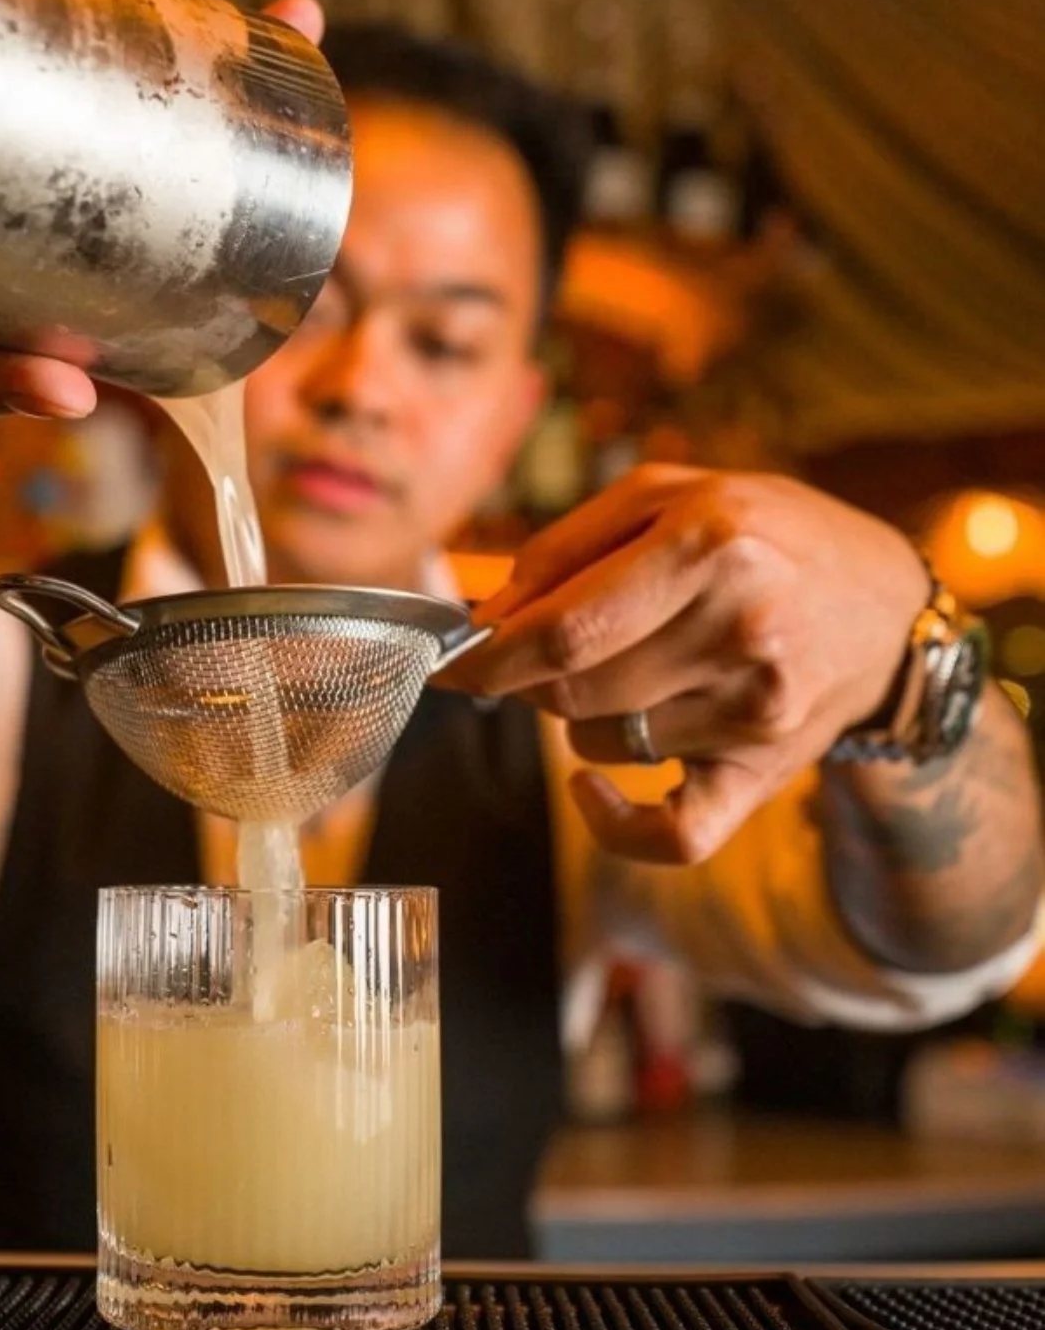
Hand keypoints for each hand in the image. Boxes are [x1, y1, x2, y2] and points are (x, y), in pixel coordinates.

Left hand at [441, 465, 927, 863]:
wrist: (882, 606)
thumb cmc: (759, 535)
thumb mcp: (671, 495)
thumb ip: (567, 546)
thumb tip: (484, 614)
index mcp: (711, 544)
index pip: (566, 629)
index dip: (488, 657)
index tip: (447, 663)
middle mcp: (742, 628)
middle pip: (572, 691)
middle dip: (531, 678)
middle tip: (544, 652)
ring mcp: (758, 710)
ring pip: (599, 744)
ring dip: (578, 716)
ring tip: (622, 672)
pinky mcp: (765, 772)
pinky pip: (671, 835)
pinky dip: (613, 823)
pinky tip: (593, 791)